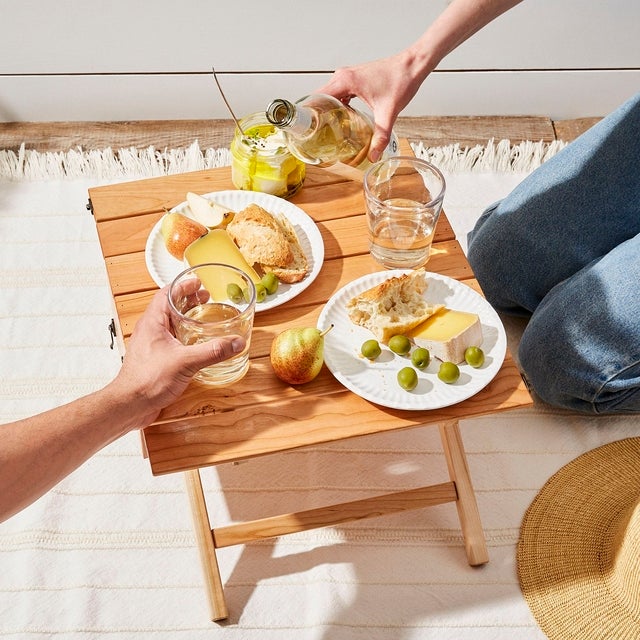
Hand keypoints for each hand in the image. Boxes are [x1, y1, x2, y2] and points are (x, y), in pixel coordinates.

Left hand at [111, 285, 245, 425]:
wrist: (130, 404)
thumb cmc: (147, 380)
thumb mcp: (186, 362)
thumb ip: (213, 351)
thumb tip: (235, 342)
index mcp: (153, 322)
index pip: (167, 294)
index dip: (183, 286)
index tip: (198, 282)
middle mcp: (150, 330)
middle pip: (169, 306)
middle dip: (188, 300)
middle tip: (205, 298)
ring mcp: (151, 344)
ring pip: (170, 324)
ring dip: (186, 318)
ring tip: (203, 317)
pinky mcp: (155, 358)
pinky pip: (171, 340)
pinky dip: (184, 335)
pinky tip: (196, 343)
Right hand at [317, 50, 427, 161]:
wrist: (413, 65)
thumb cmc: (401, 80)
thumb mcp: (388, 112)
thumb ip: (380, 135)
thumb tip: (374, 156)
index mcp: (345, 80)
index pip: (317, 97)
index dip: (310, 114)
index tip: (306, 129)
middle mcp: (343, 76)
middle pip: (321, 98)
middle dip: (317, 116)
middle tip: (316, 135)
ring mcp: (348, 77)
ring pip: (329, 96)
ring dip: (327, 112)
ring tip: (325, 130)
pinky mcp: (355, 79)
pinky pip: (339, 94)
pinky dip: (337, 106)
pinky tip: (342, 120)